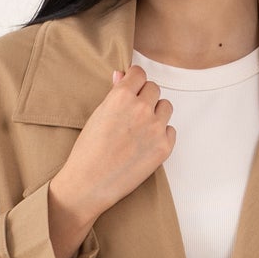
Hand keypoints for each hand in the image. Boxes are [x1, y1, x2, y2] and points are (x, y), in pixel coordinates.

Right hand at [47, 65, 175, 257]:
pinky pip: (171, 130)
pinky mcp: (164, 147)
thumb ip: (114, 93)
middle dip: (145, 97)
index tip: (133, 88)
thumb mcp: (97, 115)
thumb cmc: (87, 151)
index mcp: (122, 96)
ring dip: (157, 113)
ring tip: (141, 129)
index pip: (139, 73)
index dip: (135, 80)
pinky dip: (162, 134)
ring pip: (166, 107)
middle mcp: (142, 108)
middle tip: (134, 113)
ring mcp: (156, 128)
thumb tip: (122, 75)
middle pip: (154, 89)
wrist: (90, 183)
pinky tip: (146, 144)